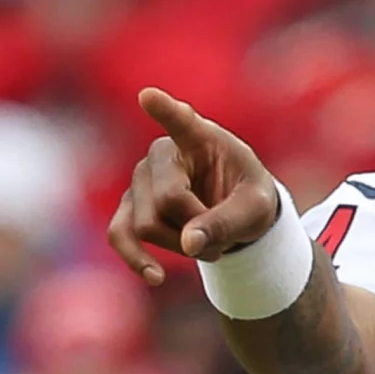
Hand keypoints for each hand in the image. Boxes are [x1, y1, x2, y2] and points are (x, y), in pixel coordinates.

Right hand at [109, 88, 281, 284]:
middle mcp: (161, 153)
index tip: (149, 97)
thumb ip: (227, 223)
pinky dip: (135, 258)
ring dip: (180, 246)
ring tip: (206, 244)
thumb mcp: (255, 211)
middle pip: (166, 200)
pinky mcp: (130, 207)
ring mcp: (140, 179)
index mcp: (200, 138)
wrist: (236, 217)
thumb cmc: (250, 200)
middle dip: (196, 227)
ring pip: (146, 224)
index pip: (181, 121)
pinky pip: (119, 234)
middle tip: (222, 234)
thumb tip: (189, 244)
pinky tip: (155, 277)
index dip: (166, 110)